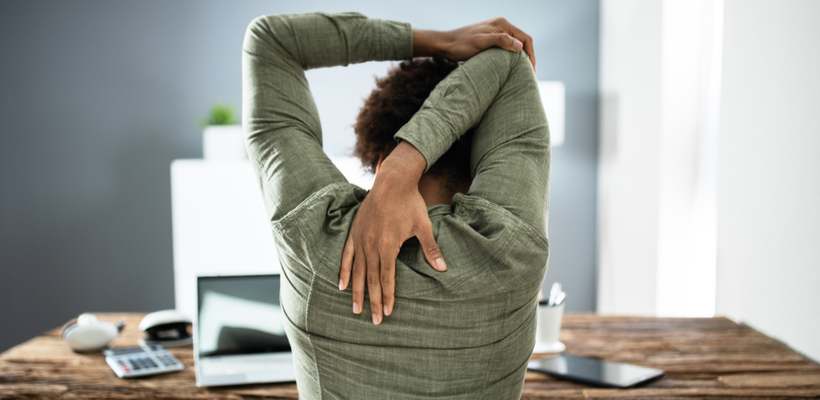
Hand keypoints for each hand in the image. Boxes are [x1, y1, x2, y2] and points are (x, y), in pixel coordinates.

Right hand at [339, 142, 445, 324]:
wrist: (392, 181)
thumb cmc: (410, 203)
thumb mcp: (423, 226)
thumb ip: (430, 248)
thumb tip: (442, 268)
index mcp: (388, 245)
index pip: (386, 278)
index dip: (387, 296)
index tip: (388, 312)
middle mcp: (371, 245)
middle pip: (371, 279)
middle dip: (372, 301)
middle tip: (373, 321)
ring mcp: (360, 239)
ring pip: (357, 271)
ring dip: (356, 291)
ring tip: (355, 309)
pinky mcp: (354, 232)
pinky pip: (347, 255)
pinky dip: (344, 271)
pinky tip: (341, 285)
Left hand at [414, 17, 535, 71]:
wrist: (446, 45)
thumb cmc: (461, 44)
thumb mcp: (481, 43)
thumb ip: (501, 41)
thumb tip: (520, 46)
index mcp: (502, 24)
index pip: (525, 38)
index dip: (531, 55)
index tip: (532, 70)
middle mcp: (501, 26)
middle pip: (522, 41)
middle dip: (528, 57)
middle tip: (530, 75)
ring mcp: (496, 32)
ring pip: (514, 45)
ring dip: (520, 58)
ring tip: (523, 73)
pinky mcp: (490, 39)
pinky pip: (506, 48)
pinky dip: (511, 58)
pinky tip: (511, 68)